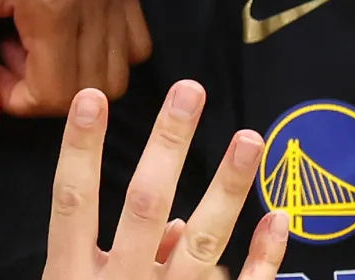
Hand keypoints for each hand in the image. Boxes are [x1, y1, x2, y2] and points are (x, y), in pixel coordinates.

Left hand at [0, 0, 151, 142]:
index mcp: (56, 2)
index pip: (57, 98)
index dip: (14, 97)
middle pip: (95, 89)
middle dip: (45, 88)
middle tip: (1, 47)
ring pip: (122, 66)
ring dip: (76, 69)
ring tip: (27, 35)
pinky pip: (135, 32)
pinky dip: (104, 45)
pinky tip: (57, 21)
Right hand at [46, 82, 289, 279]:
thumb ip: (100, 265)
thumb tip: (170, 224)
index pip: (74, 203)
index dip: (82, 150)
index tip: (93, 96)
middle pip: (144, 205)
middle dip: (168, 145)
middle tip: (190, 91)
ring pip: (203, 242)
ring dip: (227, 187)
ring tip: (250, 138)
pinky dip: (264, 258)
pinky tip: (280, 220)